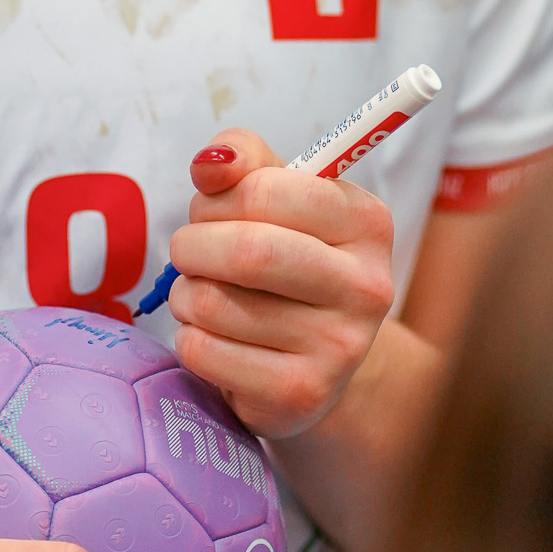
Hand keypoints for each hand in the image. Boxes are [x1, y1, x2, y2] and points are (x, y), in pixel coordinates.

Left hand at [167, 129, 394, 440]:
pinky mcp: (300, 394)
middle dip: (193, 245)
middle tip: (188, 251)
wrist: (316, 363)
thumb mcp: (276, 196)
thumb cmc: (286, 261)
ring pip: (215, 303)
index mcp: (367, 222)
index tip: (210, 210)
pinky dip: (188, 337)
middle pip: (247, 250)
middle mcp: (367, 286)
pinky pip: (205, 351)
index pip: (266, 189)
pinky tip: (211, 335)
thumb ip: (242, 158)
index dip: (217, 198)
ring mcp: (339, 347)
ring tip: (201, 294)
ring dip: (185, 293)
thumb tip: (210, 163)